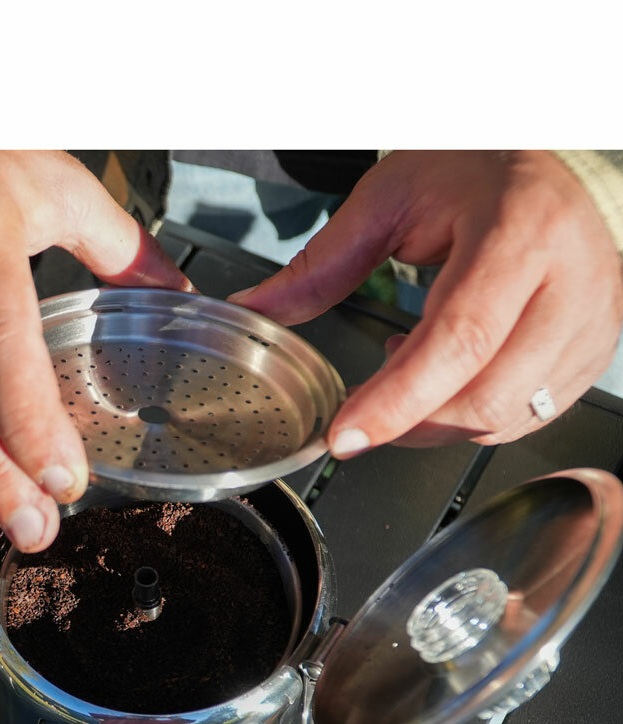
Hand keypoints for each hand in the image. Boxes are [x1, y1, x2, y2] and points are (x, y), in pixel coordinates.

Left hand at [228, 151, 622, 454]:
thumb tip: (257, 308)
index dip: (398, 400)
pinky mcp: (594, 352)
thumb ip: (320, 264)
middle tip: (365, 407)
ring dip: (438, 419)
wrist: (546, 166)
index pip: (460, 338)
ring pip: (505, 417)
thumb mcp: (387, 200)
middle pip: (485, 394)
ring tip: (412, 365)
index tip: (345, 436)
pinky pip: (527, 416)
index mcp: (520, 230)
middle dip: (410, 421)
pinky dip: (472, 416)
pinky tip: (451, 376)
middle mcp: (572, 279)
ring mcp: (592, 321)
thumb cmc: (472, 174)